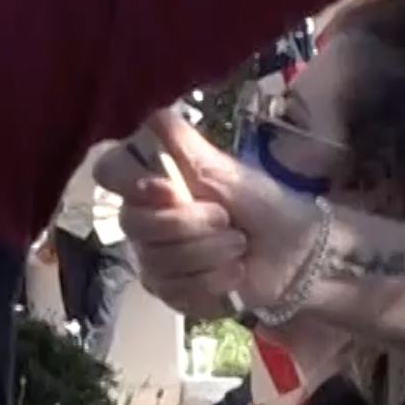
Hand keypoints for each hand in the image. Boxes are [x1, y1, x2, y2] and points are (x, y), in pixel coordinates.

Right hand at [91, 107, 325, 322]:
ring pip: (157, 261)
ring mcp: (152, 258)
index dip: (131, 181)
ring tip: (239, 245)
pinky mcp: (169, 292)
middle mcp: (143, 218)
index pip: (109, 170)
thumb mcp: (223, 168)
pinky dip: (213, 281)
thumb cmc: (260, 204)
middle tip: (227, 219)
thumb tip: (150, 111)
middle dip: (189, 223)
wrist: (295, 254)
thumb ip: (181, 142)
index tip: (170, 188)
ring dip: (209, 253)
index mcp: (152, 180)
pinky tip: (235, 273)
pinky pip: (175, 290)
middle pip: (134, 223)